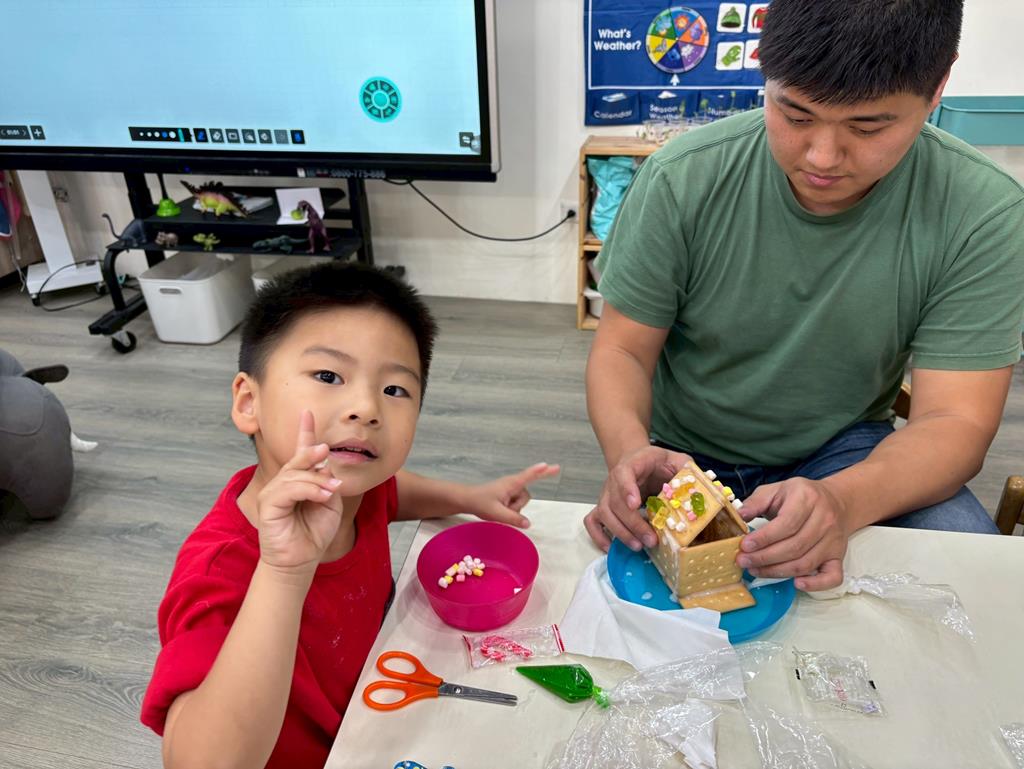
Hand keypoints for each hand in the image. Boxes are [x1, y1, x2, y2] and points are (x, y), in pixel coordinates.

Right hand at [255, 410, 344, 574]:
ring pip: (296, 474)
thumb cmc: (314, 532)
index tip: (308, 413)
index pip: (301, 452)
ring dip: (317, 480)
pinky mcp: (269, 504)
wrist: (301, 559)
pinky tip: (323, 496)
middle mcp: (284, 482)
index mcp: (299, 480)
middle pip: (298, 459)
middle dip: (312, 452)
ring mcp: (274, 492)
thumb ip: (326, 482)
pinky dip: (309, 490)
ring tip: (331, 489)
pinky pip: (289, 489)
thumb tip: (324, 466)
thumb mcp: (328, 502)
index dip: (305, 432)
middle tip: (326, 448)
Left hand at [463, 462, 560, 527]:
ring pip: (522, 502)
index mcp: (511, 484)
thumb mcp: (496, 513)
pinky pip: (516, 504)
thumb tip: (528, 524)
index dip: (541, 472)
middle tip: (502, 509)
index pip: (529, 476)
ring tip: (498, 509)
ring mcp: (510, 490)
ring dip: (513, 509)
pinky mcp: (508, 494)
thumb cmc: (480, 502)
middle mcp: (513, 485)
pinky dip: (511, 509)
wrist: (467, 500)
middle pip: (526, 497)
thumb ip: (513, 518)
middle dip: (518, 506)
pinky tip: (500, 509)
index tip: (552, 466)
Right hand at [584, 445, 691, 551]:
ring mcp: (606, 494)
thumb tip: (701, 486)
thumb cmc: (657, 462)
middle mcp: (614, 480)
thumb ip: (687, 469)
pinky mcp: (603, 507)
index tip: (635, 504)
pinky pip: (592, 522)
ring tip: (638, 547)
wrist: (637, 460)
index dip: (627, 489)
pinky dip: (598, 536)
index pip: (623, 474)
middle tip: (651, 540)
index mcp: (633, 464)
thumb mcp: (675, 459)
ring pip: (603, 513)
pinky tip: (611, 548)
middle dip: (632, 523)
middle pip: (614, 501)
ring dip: (620, 532)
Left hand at [736, 477, 848, 590]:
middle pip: (794, 547)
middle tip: (744, 561)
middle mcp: (825, 520)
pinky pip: (833, 577)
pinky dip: (815, 585)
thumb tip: (739, 515)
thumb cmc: (799, 497)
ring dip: (777, 572)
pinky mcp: (839, 556)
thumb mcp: (776, 490)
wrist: (835, 501)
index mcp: (807, 499)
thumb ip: (756, 502)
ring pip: (805, 563)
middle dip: (765, 558)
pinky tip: (796, 584)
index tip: (744, 546)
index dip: (764, 538)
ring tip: (755, 570)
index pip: (786, 524)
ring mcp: (833, 540)